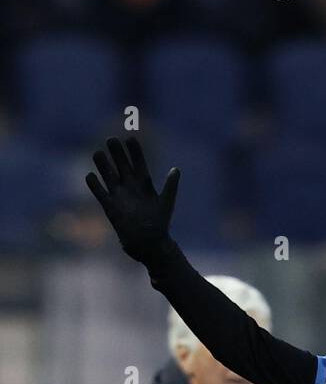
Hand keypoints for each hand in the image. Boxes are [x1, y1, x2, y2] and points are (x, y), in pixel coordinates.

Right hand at [85, 136, 178, 264]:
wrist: (150, 245)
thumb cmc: (160, 225)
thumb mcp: (166, 203)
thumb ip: (170, 186)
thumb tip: (176, 170)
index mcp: (145, 184)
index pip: (139, 163)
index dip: (134, 151)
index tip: (130, 138)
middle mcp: (130, 187)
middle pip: (121, 165)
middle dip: (117, 153)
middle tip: (111, 139)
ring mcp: (120, 196)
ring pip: (108, 176)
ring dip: (103, 165)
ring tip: (97, 153)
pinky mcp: (110, 208)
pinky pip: (100, 193)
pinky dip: (94, 185)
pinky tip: (90, 176)